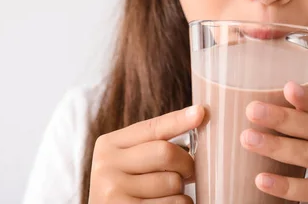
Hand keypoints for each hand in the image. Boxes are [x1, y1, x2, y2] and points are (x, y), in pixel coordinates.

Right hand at [89, 105, 204, 203]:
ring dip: (181, 191)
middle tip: (188, 173)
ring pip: (173, 182)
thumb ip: (153, 144)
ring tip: (168, 195)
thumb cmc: (125, 189)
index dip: (179, 120)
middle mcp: (106, 166)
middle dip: (186, 163)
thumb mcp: (129, 161)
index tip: (200, 112)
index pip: (152, 127)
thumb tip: (197, 118)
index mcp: (109, 145)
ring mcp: (114, 192)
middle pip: (166, 152)